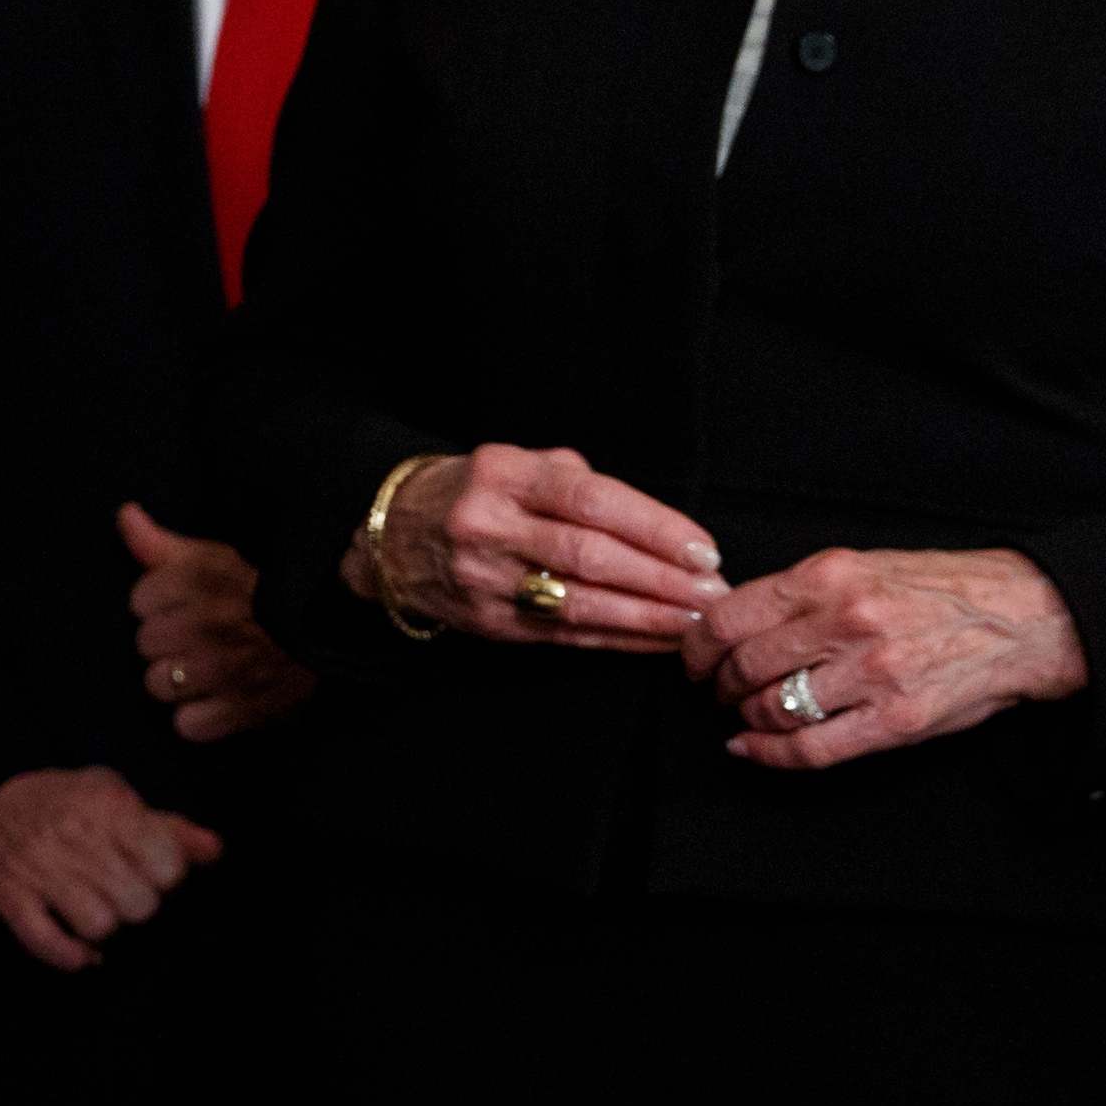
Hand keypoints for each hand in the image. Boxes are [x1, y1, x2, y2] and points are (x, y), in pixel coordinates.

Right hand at [0, 766, 219, 972]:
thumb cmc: (64, 805)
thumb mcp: (117, 798)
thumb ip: (170, 828)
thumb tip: (214, 850)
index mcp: (105, 806)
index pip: (167, 867)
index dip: (168, 877)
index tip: (153, 871)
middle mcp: (71, 835)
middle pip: (139, 905)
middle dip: (139, 905)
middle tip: (123, 892)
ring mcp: (37, 868)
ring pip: (100, 927)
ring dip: (106, 928)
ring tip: (97, 910)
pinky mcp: (10, 899)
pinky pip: (48, 945)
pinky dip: (72, 957)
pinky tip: (82, 951)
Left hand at [119, 503, 303, 738]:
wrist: (333, 633)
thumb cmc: (265, 594)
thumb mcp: (218, 557)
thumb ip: (162, 543)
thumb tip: (125, 514)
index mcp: (202, 580)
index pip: (139, 600)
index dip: (158, 605)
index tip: (182, 607)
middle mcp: (208, 623)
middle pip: (144, 643)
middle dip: (166, 643)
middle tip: (197, 640)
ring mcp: (222, 670)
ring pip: (157, 685)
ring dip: (176, 684)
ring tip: (203, 672)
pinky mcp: (239, 712)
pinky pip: (186, 725)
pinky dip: (199, 719)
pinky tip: (216, 702)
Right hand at [347, 446, 725, 651]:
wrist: (392, 536)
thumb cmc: (478, 493)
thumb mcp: (518, 464)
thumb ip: (580, 484)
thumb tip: (661, 527)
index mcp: (504, 475)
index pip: (591, 501)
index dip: (654, 527)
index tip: (703, 549)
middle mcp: (488, 526)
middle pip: (589, 556)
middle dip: (661, 579)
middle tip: (713, 592)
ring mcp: (484, 579)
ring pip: (579, 603)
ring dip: (647, 617)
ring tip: (696, 622)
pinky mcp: (487, 623)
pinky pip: (563, 634)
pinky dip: (617, 639)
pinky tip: (655, 640)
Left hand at [699, 547, 1084, 769]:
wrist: (1025, 617)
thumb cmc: (943, 590)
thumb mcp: (866, 565)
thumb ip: (803, 592)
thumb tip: (735, 619)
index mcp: (833, 576)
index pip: (731, 617)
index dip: (697, 645)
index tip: (692, 657)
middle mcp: (848, 621)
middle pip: (744, 666)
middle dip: (718, 685)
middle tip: (716, 690)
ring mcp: (873, 674)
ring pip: (771, 708)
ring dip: (745, 717)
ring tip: (746, 713)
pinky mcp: (895, 720)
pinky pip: (810, 748)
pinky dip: (768, 753)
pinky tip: (751, 748)